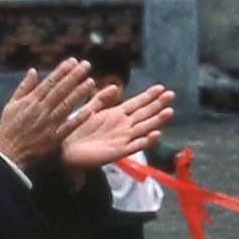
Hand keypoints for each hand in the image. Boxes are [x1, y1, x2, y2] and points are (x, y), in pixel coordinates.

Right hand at [0, 60, 99, 169]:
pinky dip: (78, 119)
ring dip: (79, 93)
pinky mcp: (53, 139)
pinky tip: (90, 110)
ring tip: (91, 82)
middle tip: (86, 65)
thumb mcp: (11, 104)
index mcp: (31, 101)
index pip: (50, 82)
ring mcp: (48, 124)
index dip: (62, 70)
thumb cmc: (9, 128)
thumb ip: (24, 87)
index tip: (73, 61)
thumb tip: (33, 70)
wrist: (8, 154)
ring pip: (66, 105)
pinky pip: (68, 127)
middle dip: (74, 76)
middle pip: (60, 90)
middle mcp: (41, 110)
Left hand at [61, 83, 175, 173]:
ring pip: (144, 128)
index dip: (148, 96)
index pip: (136, 103)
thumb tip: (116, 86)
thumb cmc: (76, 131)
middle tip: (172, 94)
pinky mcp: (119, 152)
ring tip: (170, 112)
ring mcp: (122, 139)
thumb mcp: (89, 110)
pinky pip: (135, 146)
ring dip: (157, 120)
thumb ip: (101, 98)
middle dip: (158, 105)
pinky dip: (146, 141)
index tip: (161, 87)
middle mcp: (123, 126)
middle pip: (144, 114)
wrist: (66, 151)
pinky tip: (155, 134)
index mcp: (116, 115)